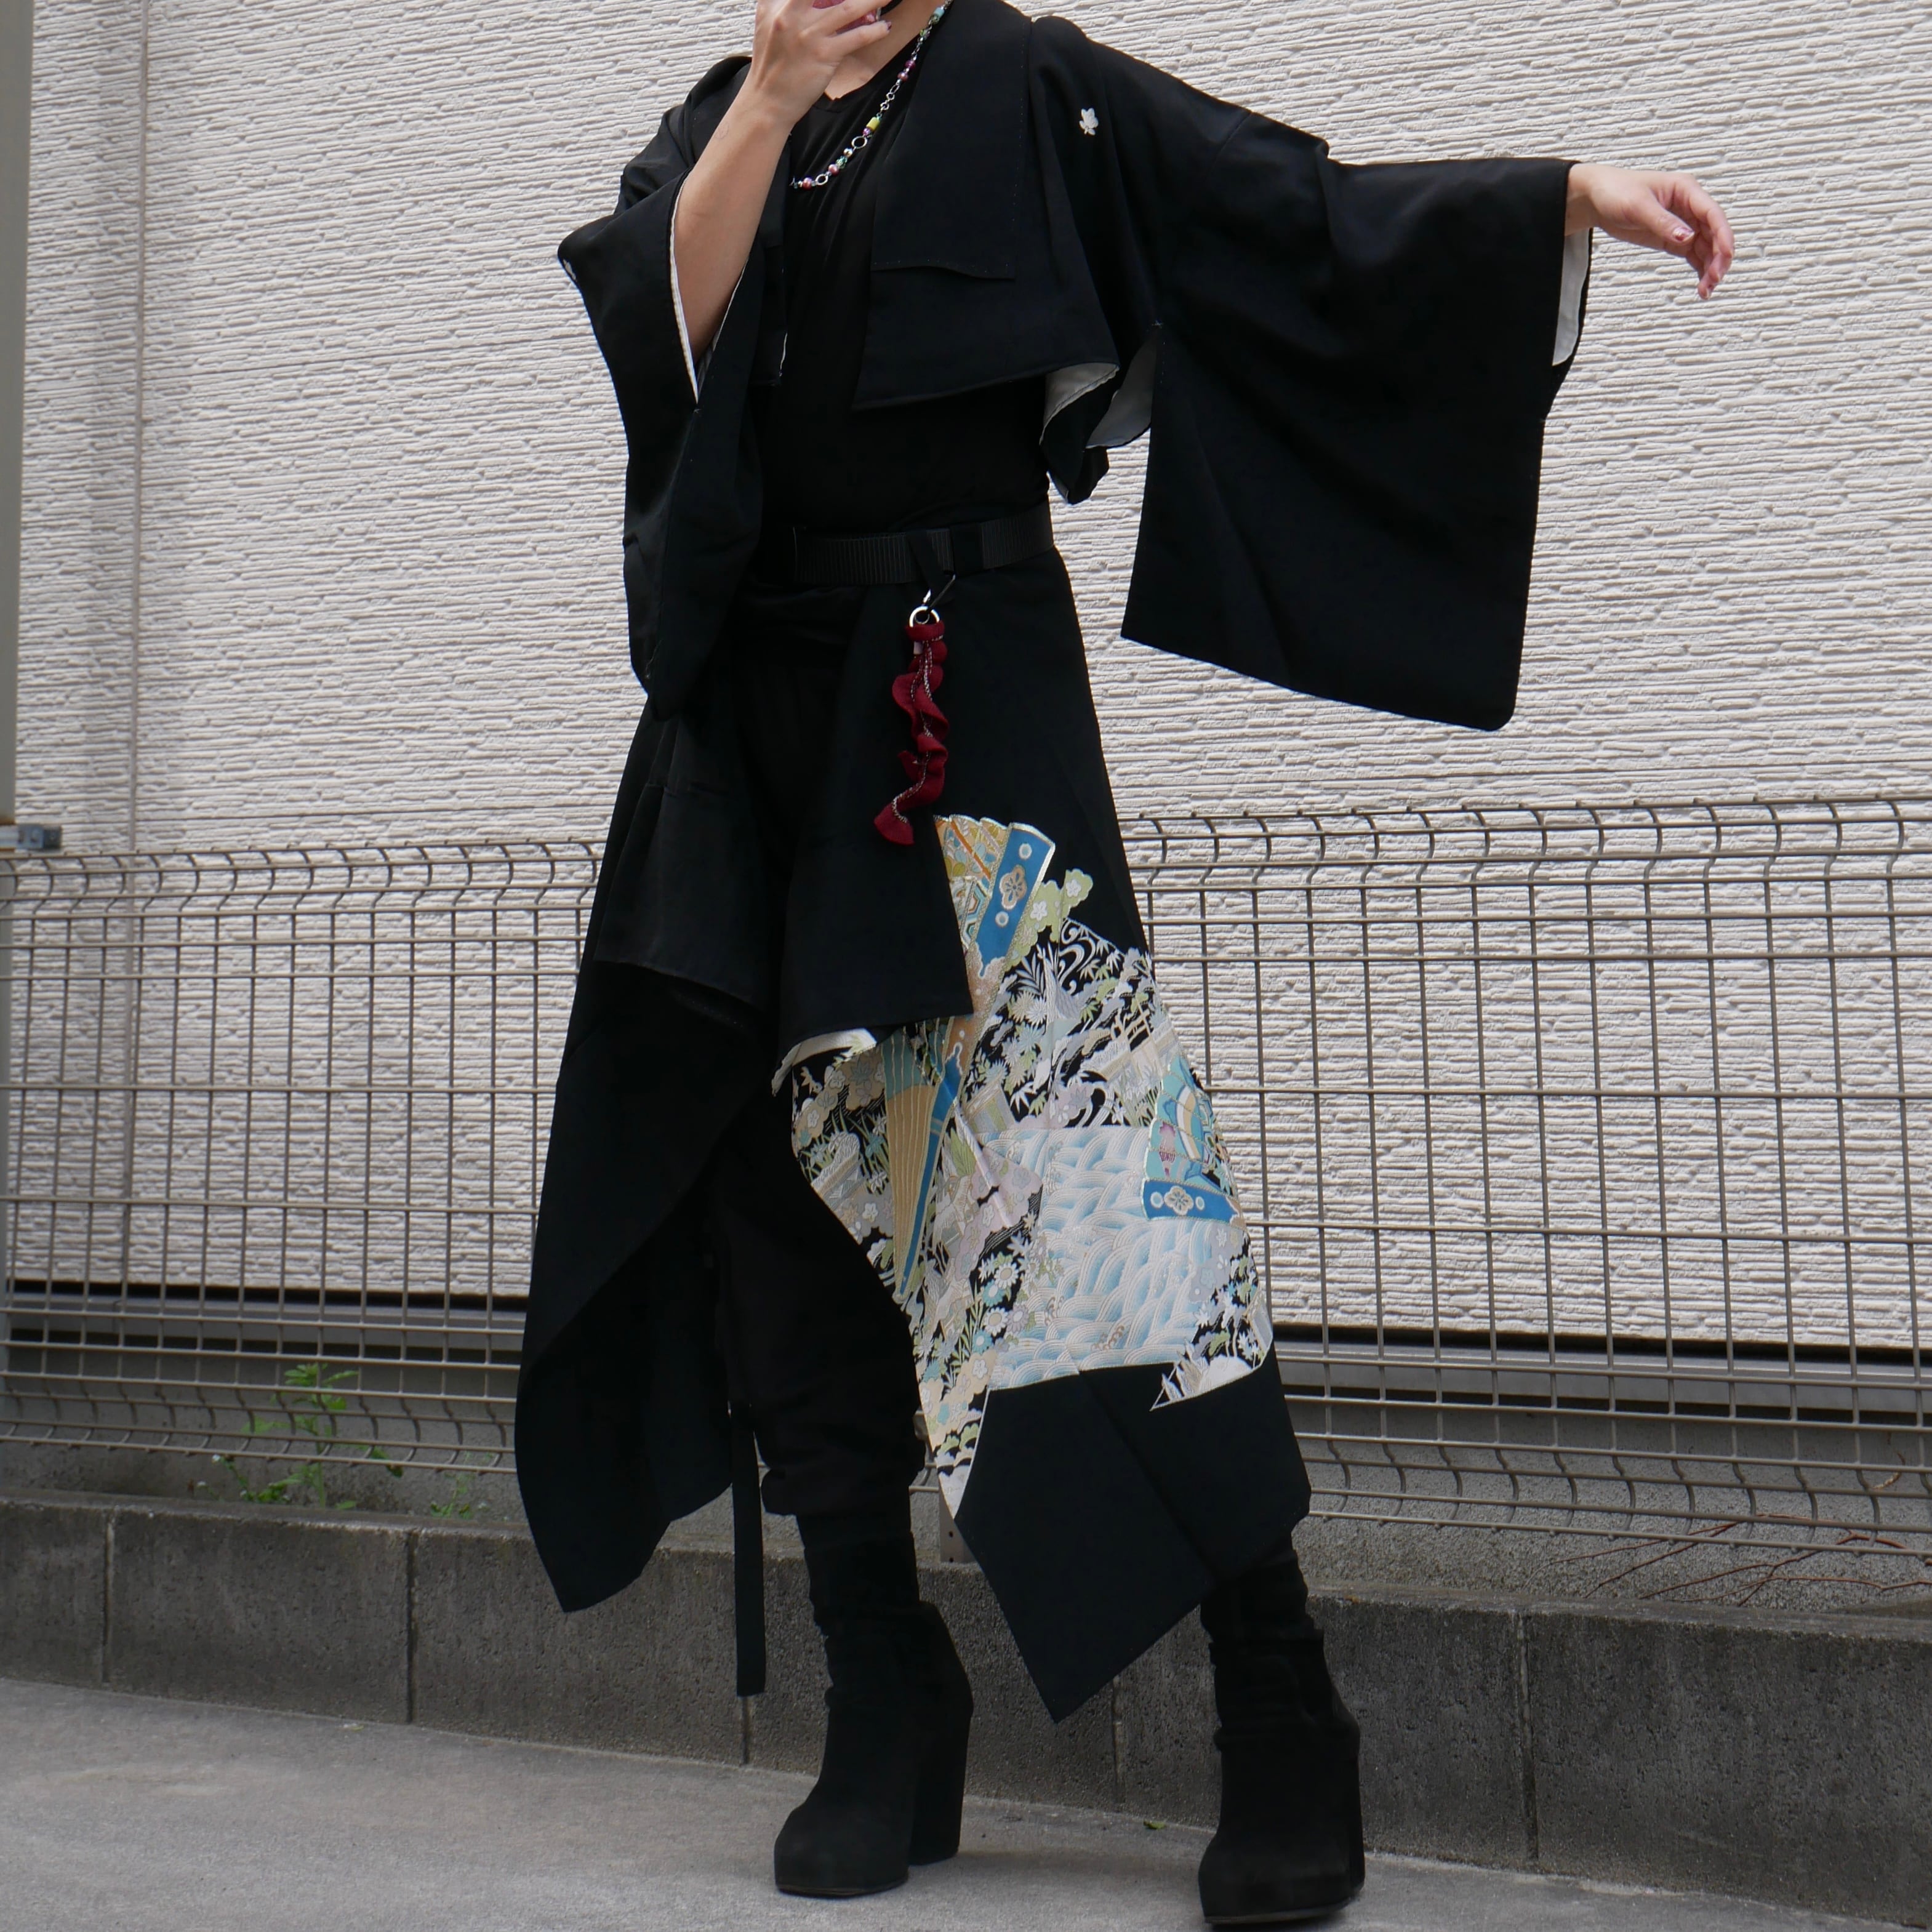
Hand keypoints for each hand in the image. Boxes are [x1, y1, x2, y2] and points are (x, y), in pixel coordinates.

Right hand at [743, 0, 892, 126]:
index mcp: (776, 4)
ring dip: (873, 1)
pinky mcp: (824, 55)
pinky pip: (855, 38)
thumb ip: (782, 1)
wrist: (768, 101)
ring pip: (848, 9)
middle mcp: (792, 14)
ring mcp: (809, 34)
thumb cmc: (772, 63)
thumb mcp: (767, 22)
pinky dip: (874, 31)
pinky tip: (885, 27)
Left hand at [1566, 164, 1735, 299]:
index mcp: (1686, 190)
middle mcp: (1689, 206)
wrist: (1598, 198)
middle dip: (1718, 256)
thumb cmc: (1617, 191)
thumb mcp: (1638, 206)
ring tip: (1706, 290)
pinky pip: (1693, 253)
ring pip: (1705, 246)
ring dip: (1709, 267)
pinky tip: (1701, 285)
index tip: (1726, 256)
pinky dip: (1698, 268)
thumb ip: (1663, 222)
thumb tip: (1687, 237)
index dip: (1723, 235)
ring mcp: (1683, 223)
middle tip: (1714, 280)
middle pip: (1714, 233)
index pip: (1712, 214)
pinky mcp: (1673, 238)